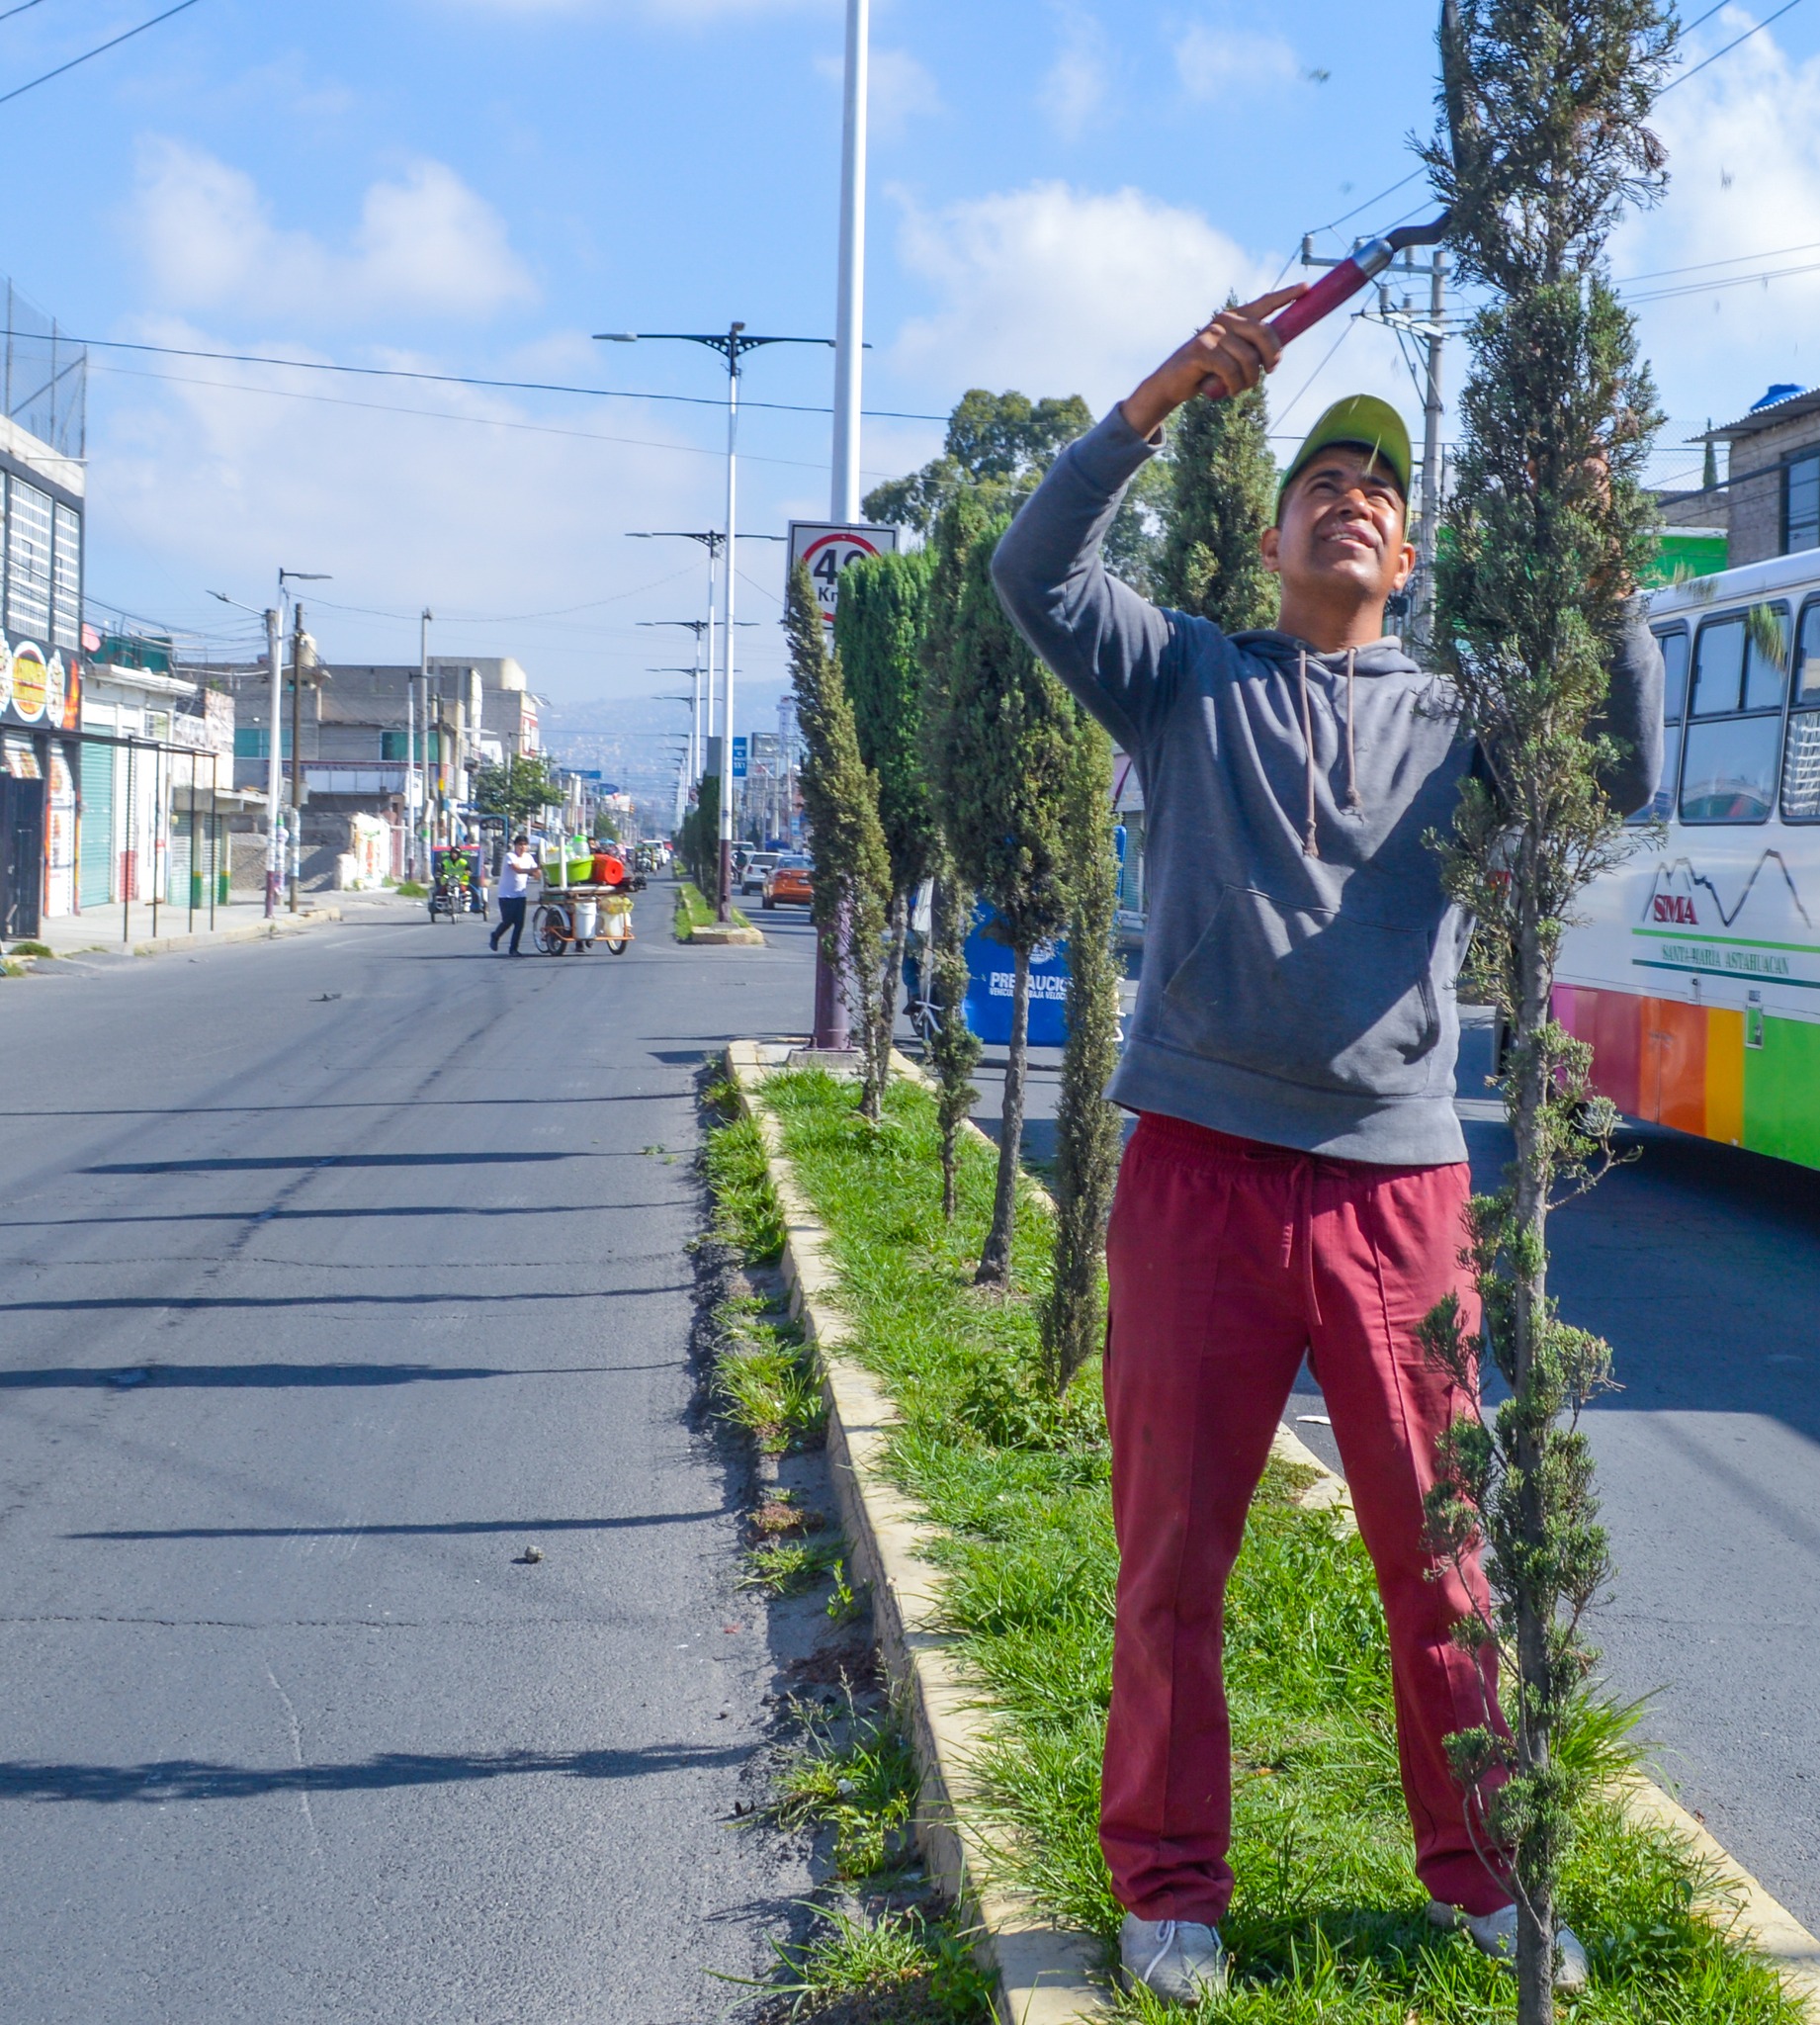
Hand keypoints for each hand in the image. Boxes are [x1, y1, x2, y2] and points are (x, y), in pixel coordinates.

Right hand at [1120, 286, 1306, 438]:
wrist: (1173, 383)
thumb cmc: (1208, 371)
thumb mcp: (1233, 357)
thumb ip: (1252, 350)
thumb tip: (1277, 354)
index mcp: (1236, 318)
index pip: (1265, 303)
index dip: (1287, 296)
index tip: (1306, 288)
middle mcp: (1225, 320)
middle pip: (1264, 332)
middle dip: (1273, 355)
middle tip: (1270, 371)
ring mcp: (1212, 333)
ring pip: (1249, 358)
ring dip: (1250, 380)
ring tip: (1240, 387)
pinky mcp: (1202, 349)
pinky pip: (1231, 371)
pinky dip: (1234, 386)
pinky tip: (1228, 391)